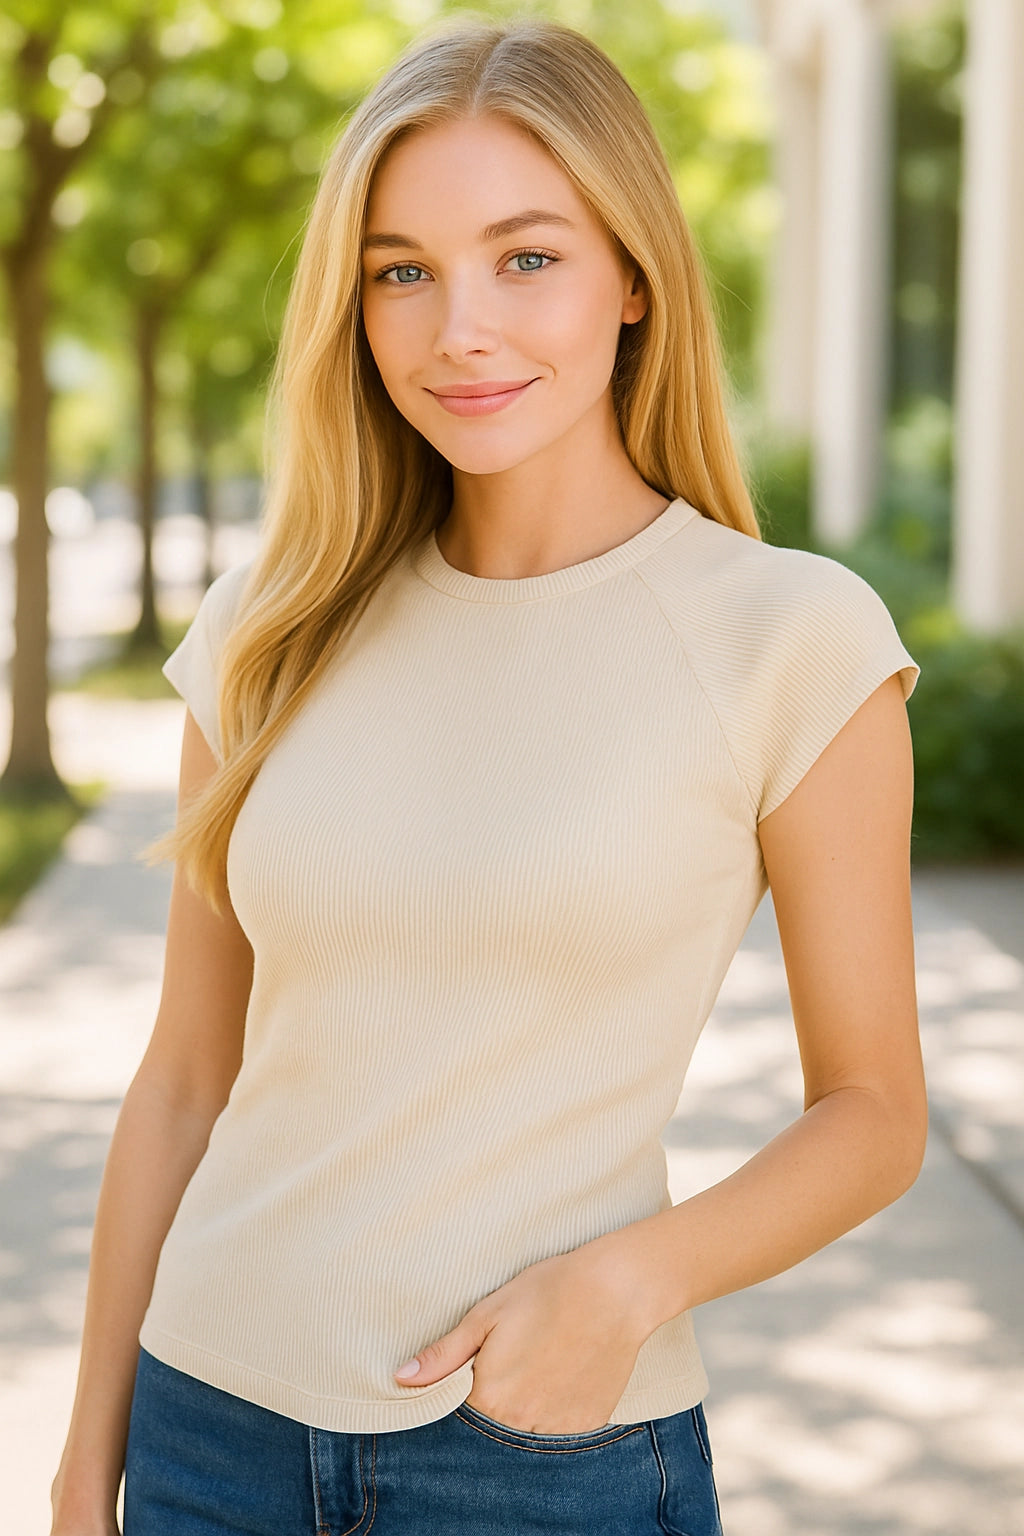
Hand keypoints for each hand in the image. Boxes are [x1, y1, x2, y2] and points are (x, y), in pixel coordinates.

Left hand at [392, 1234, 653, 1433]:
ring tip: (545, 1358)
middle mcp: (522, 1423)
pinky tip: (568, 1369)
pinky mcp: (588, 1422)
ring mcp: (558, 1428)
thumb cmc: (548, 1292)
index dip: (468, 1384)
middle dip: (499, 1394)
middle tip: (520, 1353)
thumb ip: (445, 1354)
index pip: (461, 1410)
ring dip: (528, 1403)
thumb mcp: (488, 1313)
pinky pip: (561, 1426)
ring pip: (528, 1426)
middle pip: (495, 1422)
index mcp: (490, 1397)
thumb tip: (403, 1378)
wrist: (616, 1291)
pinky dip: (559, 1405)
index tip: (484, 1359)